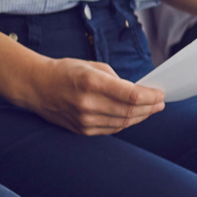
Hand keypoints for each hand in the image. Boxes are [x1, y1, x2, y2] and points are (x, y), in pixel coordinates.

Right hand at [14, 55, 165, 136]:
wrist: (36, 86)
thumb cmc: (64, 71)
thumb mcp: (91, 65)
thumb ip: (115, 79)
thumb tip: (137, 91)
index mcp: (91, 83)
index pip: (130, 94)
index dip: (150, 96)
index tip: (160, 93)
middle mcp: (88, 104)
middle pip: (130, 110)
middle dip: (150, 107)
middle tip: (160, 102)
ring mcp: (84, 120)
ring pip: (123, 122)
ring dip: (141, 116)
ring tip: (151, 109)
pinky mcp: (82, 130)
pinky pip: (112, 129)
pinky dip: (126, 123)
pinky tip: (133, 116)